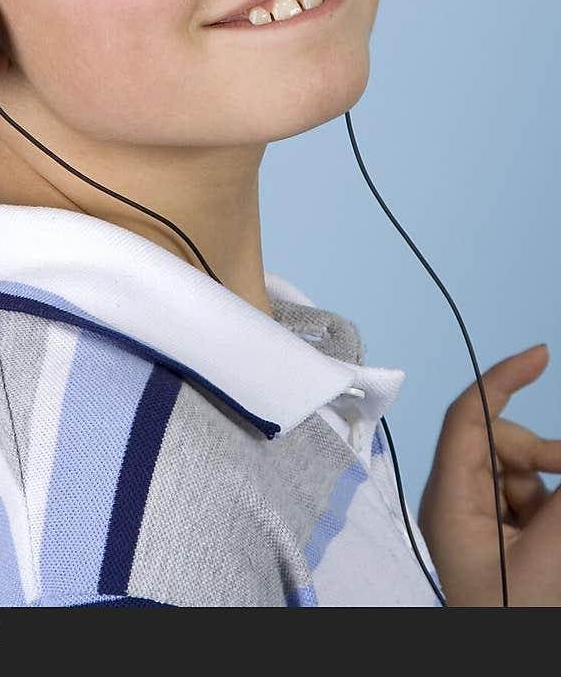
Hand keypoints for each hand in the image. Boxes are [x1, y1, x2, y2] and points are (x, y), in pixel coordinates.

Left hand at [418, 343, 560, 606]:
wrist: (504, 662)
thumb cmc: (510, 618)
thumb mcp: (546, 559)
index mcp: (450, 499)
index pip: (470, 417)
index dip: (504, 379)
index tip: (542, 354)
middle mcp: (460, 502)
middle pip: (509, 446)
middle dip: (553, 456)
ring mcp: (482, 521)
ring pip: (530, 475)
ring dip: (559, 486)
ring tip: (555, 538)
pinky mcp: (505, 539)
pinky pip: (537, 502)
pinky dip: (557, 507)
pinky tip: (558, 536)